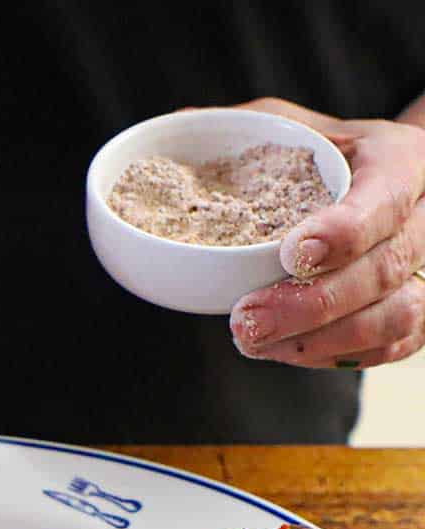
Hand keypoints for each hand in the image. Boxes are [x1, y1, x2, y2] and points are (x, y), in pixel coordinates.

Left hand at [229, 99, 424, 368]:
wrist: (363, 191)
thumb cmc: (320, 158)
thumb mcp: (290, 129)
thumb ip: (246, 128)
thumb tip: (179, 122)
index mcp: (400, 161)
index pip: (385, 200)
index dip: (343, 233)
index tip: (291, 254)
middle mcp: (424, 216)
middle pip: (385, 269)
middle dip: (312, 303)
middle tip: (246, 320)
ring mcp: (424, 269)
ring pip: (395, 318)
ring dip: (321, 339)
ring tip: (255, 341)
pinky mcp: (413, 313)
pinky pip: (388, 348)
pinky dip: (333, 356)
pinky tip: (283, 351)